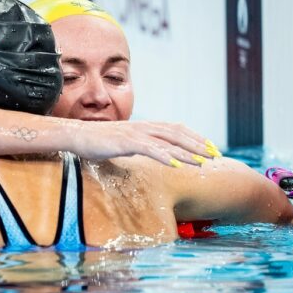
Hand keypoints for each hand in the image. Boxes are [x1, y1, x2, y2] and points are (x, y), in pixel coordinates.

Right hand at [70, 120, 219, 166]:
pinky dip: (166, 157)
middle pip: (178, 133)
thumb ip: (138, 145)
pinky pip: (151, 149)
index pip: (176, 129)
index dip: (194, 137)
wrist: (77, 135)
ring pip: (168, 141)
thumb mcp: (123, 143)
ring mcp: (136, 133)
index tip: (209, 147)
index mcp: (145, 127)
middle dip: (198, 144)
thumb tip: (148, 152)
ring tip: (203, 162)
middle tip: (215, 155)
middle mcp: (144, 127)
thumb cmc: (98, 141)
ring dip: (188, 152)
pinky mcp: (127, 142)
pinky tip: (177, 166)